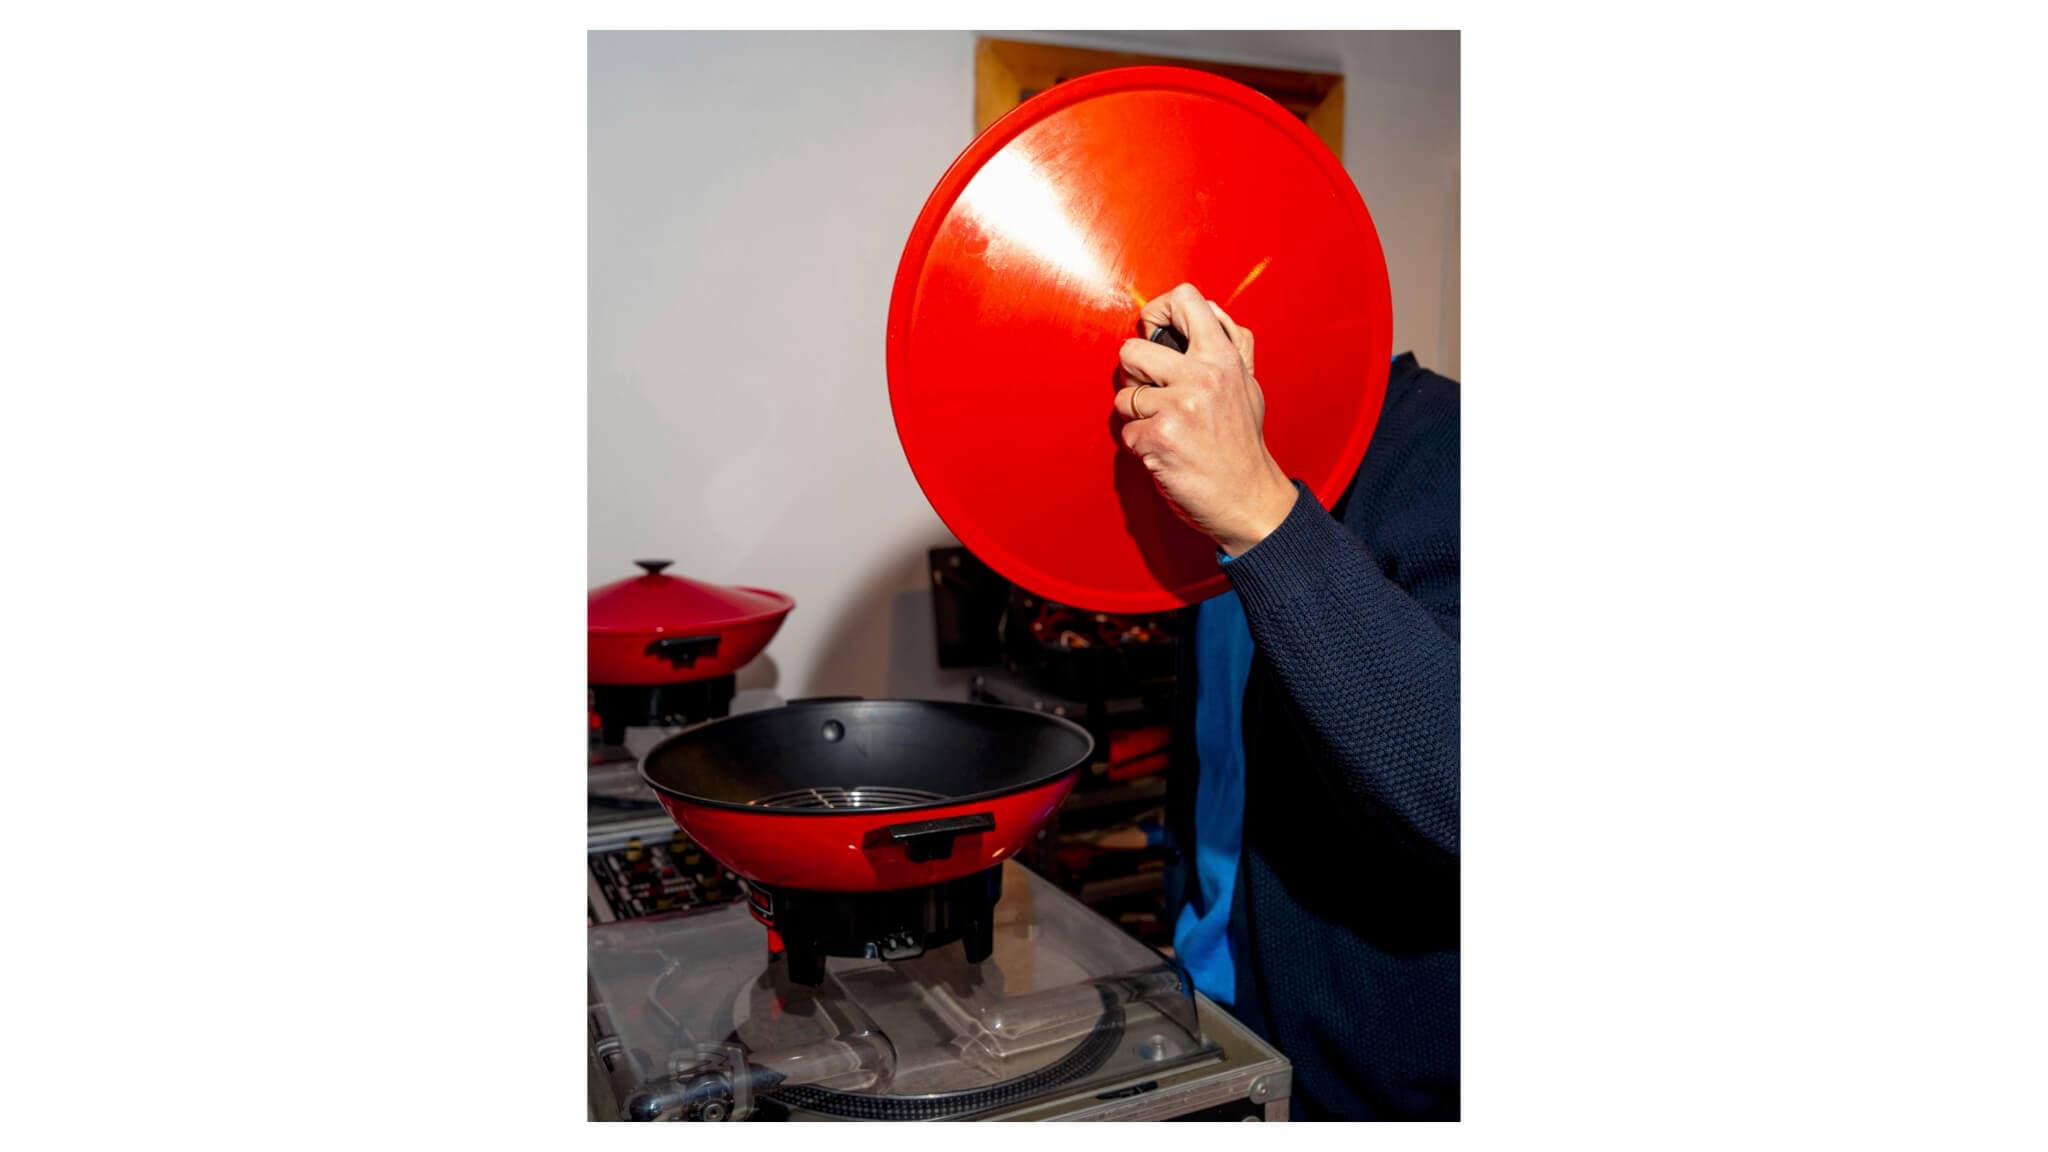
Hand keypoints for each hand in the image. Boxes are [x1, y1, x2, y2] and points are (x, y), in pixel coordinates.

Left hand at [1114, 283, 1297, 555]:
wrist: (1249, 499)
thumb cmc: (1242, 445)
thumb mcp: (1247, 384)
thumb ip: (1230, 344)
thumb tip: (1207, 309)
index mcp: (1223, 357)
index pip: (1185, 299)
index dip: (1157, 312)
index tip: (1155, 332)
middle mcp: (1202, 376)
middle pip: (1131, 349)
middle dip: (1133, 375)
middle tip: (1153, 393)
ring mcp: (1179, 407)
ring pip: (1124, 395)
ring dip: (1136, 415)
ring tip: (1164, 427)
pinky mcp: (1159, 438)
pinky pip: (1126, 431)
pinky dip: (1140, 445)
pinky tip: (1165, 452)